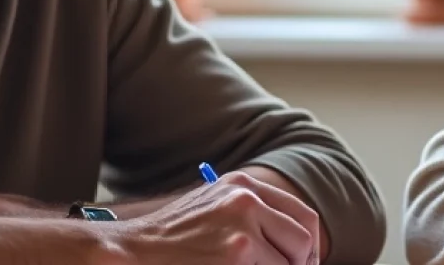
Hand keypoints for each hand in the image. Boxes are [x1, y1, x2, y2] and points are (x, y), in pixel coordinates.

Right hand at [106, 170, 319, 264]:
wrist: (134, 250)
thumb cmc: (172, 237)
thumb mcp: (214, 208)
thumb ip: (253, 215)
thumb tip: (300, 246)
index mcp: (244, 185)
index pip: (303, 216)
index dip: (309, 246)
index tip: (305, 262)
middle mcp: (247, 200)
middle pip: (304, 241)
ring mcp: (243, 229)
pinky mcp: (237, 256)